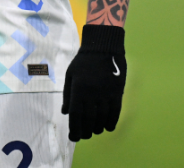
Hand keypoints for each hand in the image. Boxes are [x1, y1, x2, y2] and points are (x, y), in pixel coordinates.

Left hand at [62, 24, 126, 141]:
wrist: (103, 46)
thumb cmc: (83, 60)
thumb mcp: (70, 74)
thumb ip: (67, 94)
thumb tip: (65, 112)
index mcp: (79, 89)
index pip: (76, 115)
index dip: (74, 129)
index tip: (74, 138)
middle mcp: (92, 93)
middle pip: (89, 120)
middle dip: (85, 131)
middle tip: (84, 136)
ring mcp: (106, 93)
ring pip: (102, 118)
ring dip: (98, 128)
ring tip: (94, 131)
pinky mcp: (117, 92)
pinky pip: (115, 112)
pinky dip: (111, 122)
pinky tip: (108, 127)